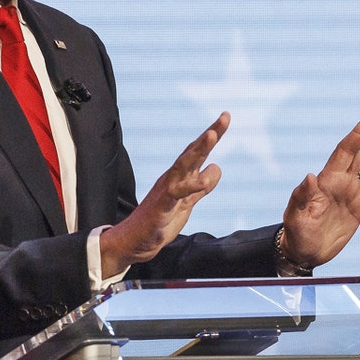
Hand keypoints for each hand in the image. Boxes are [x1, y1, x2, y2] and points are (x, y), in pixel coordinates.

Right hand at [100, 112, 228, 277]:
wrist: (134, 243)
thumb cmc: (158, 221)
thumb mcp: (187, 203)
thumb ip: (201, 187)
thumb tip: (216, 167)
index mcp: (180, 177)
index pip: (198, 152)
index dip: (213, 134)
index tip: (225, 116)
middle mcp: (173, 178)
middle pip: (193, 152)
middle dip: (209, 134)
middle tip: (224, 117)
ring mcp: (166, 190)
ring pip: (184, 165)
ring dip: (198, 150)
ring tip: (212, 135)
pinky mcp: (161, 206)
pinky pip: (176, 193)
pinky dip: (190, 186)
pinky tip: (203, 182)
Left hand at [279, 116, 359, 267]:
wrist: (305, 253)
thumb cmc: (297, 234)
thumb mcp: (296, 217)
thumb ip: (302, 197)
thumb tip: (310, 176)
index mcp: (327, 180)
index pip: (345, 151)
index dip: (357, 134)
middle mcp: (340, 182)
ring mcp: (350, 192)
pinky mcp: (358, 205)